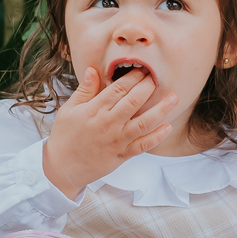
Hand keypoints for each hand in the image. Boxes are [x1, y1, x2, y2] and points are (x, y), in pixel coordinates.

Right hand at [42, 66, 177, 199]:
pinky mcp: (122, 155)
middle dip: (148, 87)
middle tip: (158, 77)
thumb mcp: (69, 109)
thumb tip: (93, 70)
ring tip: (174, 98)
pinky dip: (156, 137)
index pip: (119, 88)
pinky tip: (167, 127)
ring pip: (144, 122)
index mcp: (95, 109)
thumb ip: (84, 90)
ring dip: (161, 109)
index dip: (133, 77)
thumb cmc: (64, 137)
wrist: (62, 167)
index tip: (143, 69)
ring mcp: (117, 140)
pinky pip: (143, 145)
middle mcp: (109, 123)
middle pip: (134, 101)